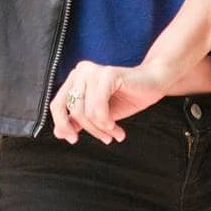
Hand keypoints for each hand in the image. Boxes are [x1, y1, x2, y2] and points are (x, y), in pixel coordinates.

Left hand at [49, 61, 165, 144]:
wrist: (154, 83)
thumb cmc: (127, 97)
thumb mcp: (98, 114)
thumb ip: (78, 121)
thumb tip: (58, 134)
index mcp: (75, 78)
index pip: (57, 104)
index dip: (62, 124)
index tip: (74, 139)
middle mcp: (81, 71)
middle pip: (73, 110)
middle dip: (90, 129)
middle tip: (106, 139)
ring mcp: (94, 70)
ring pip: (87, 111)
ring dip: (101, 128)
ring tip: (114, 132)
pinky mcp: (108, 74)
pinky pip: (99, 107)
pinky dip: (106, 121)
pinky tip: (116, 127)